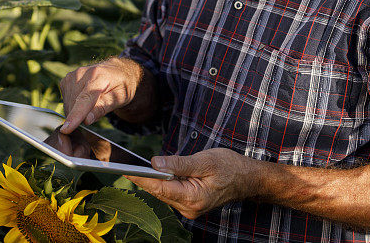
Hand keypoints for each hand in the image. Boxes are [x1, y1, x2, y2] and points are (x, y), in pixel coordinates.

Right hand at [59, 58, 143, 133]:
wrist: (116, 71)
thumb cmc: (120, 86)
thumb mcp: (119, 99)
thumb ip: (102, 108)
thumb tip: (86, 120)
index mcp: (99, 76)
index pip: (85, 99)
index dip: (76, 115)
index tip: (67, 129)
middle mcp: (82, 73)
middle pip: (74, 105)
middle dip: (81, 116)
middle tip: (97, 110)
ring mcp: (72, 75)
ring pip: (68, 105)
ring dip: (77, 111)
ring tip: (93, 103)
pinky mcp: (66, 79)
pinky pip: (65, 101)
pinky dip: (73, 105)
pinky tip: (84, 99)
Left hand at [126, 148, 257, 219]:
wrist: (247, 179)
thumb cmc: (230, 167)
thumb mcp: (205, 161)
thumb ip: (178, 164)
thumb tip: (154, 164)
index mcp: (193, 198)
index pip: (159, 188)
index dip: (140, 177)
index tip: (123, 168)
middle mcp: (188, 208)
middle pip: (158, 191)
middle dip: (143, 177)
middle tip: (122, 162)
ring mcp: (188, 208)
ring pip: (163, 192)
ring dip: (152, 179)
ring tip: (134, 165)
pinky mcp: (189, 204)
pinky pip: (170, 192)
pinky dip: (162, 182)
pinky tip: (155, 172)